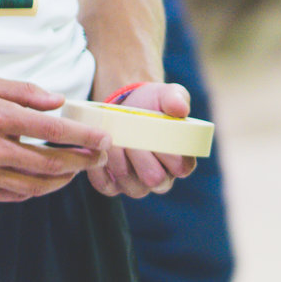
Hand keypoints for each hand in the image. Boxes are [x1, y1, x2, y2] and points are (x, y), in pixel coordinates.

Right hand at [0, 76, 105, 202]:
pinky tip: (44, 181)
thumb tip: (58, 102)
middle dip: (81, 163)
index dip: (83, 138)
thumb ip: (25, 93)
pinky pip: (10, 196)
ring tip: (75, 172)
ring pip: (33, 187)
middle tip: (98, 158)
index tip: (103, 140)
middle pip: (49, 165)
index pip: (53, 133)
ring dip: (61, 181)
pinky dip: (32, 190)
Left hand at [82, 81, 198, 197]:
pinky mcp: (114, 186)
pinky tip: (98, 149)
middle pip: (155, 179)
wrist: (124, 108)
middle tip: (129, 135)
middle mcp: (162, 179)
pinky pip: (106, 186)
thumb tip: (180, 109)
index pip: (181, 166)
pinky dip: (99, 169)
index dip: (168, 152)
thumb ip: (177, 98)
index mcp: (181, 161)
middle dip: (140, 157)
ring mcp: (137, 186)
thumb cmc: (152, 105)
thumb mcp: (166, 94)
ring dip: (119, 161)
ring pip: (131, 186)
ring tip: (113, 139)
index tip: (154, 132)